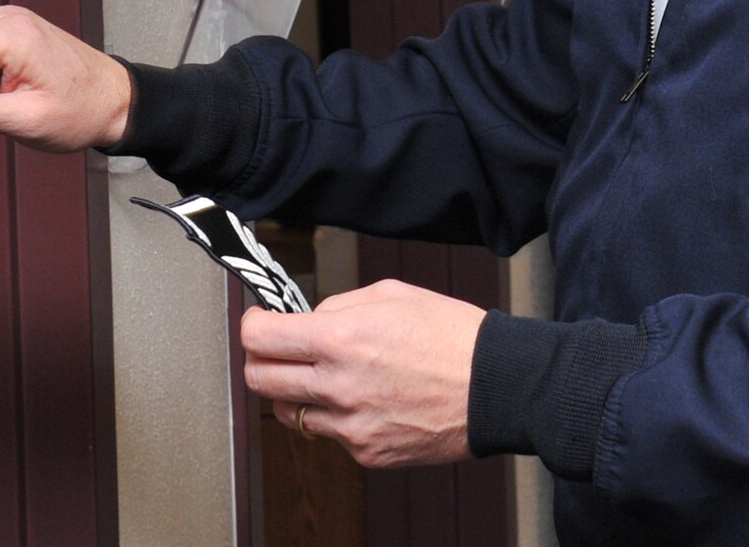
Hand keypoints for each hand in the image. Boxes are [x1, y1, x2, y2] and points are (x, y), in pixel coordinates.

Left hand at [241, 279, 484, 468]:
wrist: (496, 386)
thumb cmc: (451, 336)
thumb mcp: (390, 295)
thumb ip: (339, 307)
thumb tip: (309, 319)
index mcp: (340, 340)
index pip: (260, 339)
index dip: (252, 326)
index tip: (260, 323)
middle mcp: (339, 386)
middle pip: (259, 381)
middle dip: (260, 361)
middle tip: (276, 352)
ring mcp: (352, 426)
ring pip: (289, 414)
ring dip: (296, 393)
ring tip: (325, 377)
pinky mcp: (368, 453)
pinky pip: (331, 435)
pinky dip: (336, 418)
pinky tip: (364, 400)